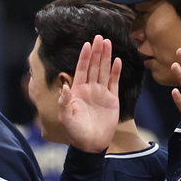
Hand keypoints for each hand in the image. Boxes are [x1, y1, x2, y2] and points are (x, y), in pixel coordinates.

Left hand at [58, 35, 119, 152]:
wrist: (91, 144)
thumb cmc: (75, 131)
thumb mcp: (66, 117)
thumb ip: (64, 102)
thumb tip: (64, 86)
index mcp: (77, 91)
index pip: (81, 69)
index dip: (84, 57)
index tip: (87, 44)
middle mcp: (89, 89)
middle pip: (94, 66)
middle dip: (97, 52)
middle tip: (100, 37)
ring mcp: (101, 93)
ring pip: (104, 71)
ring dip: (106, 57)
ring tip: (108, 43)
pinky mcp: (112, 99)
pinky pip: (114, 82)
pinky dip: (116, 72)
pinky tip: (117, 61)